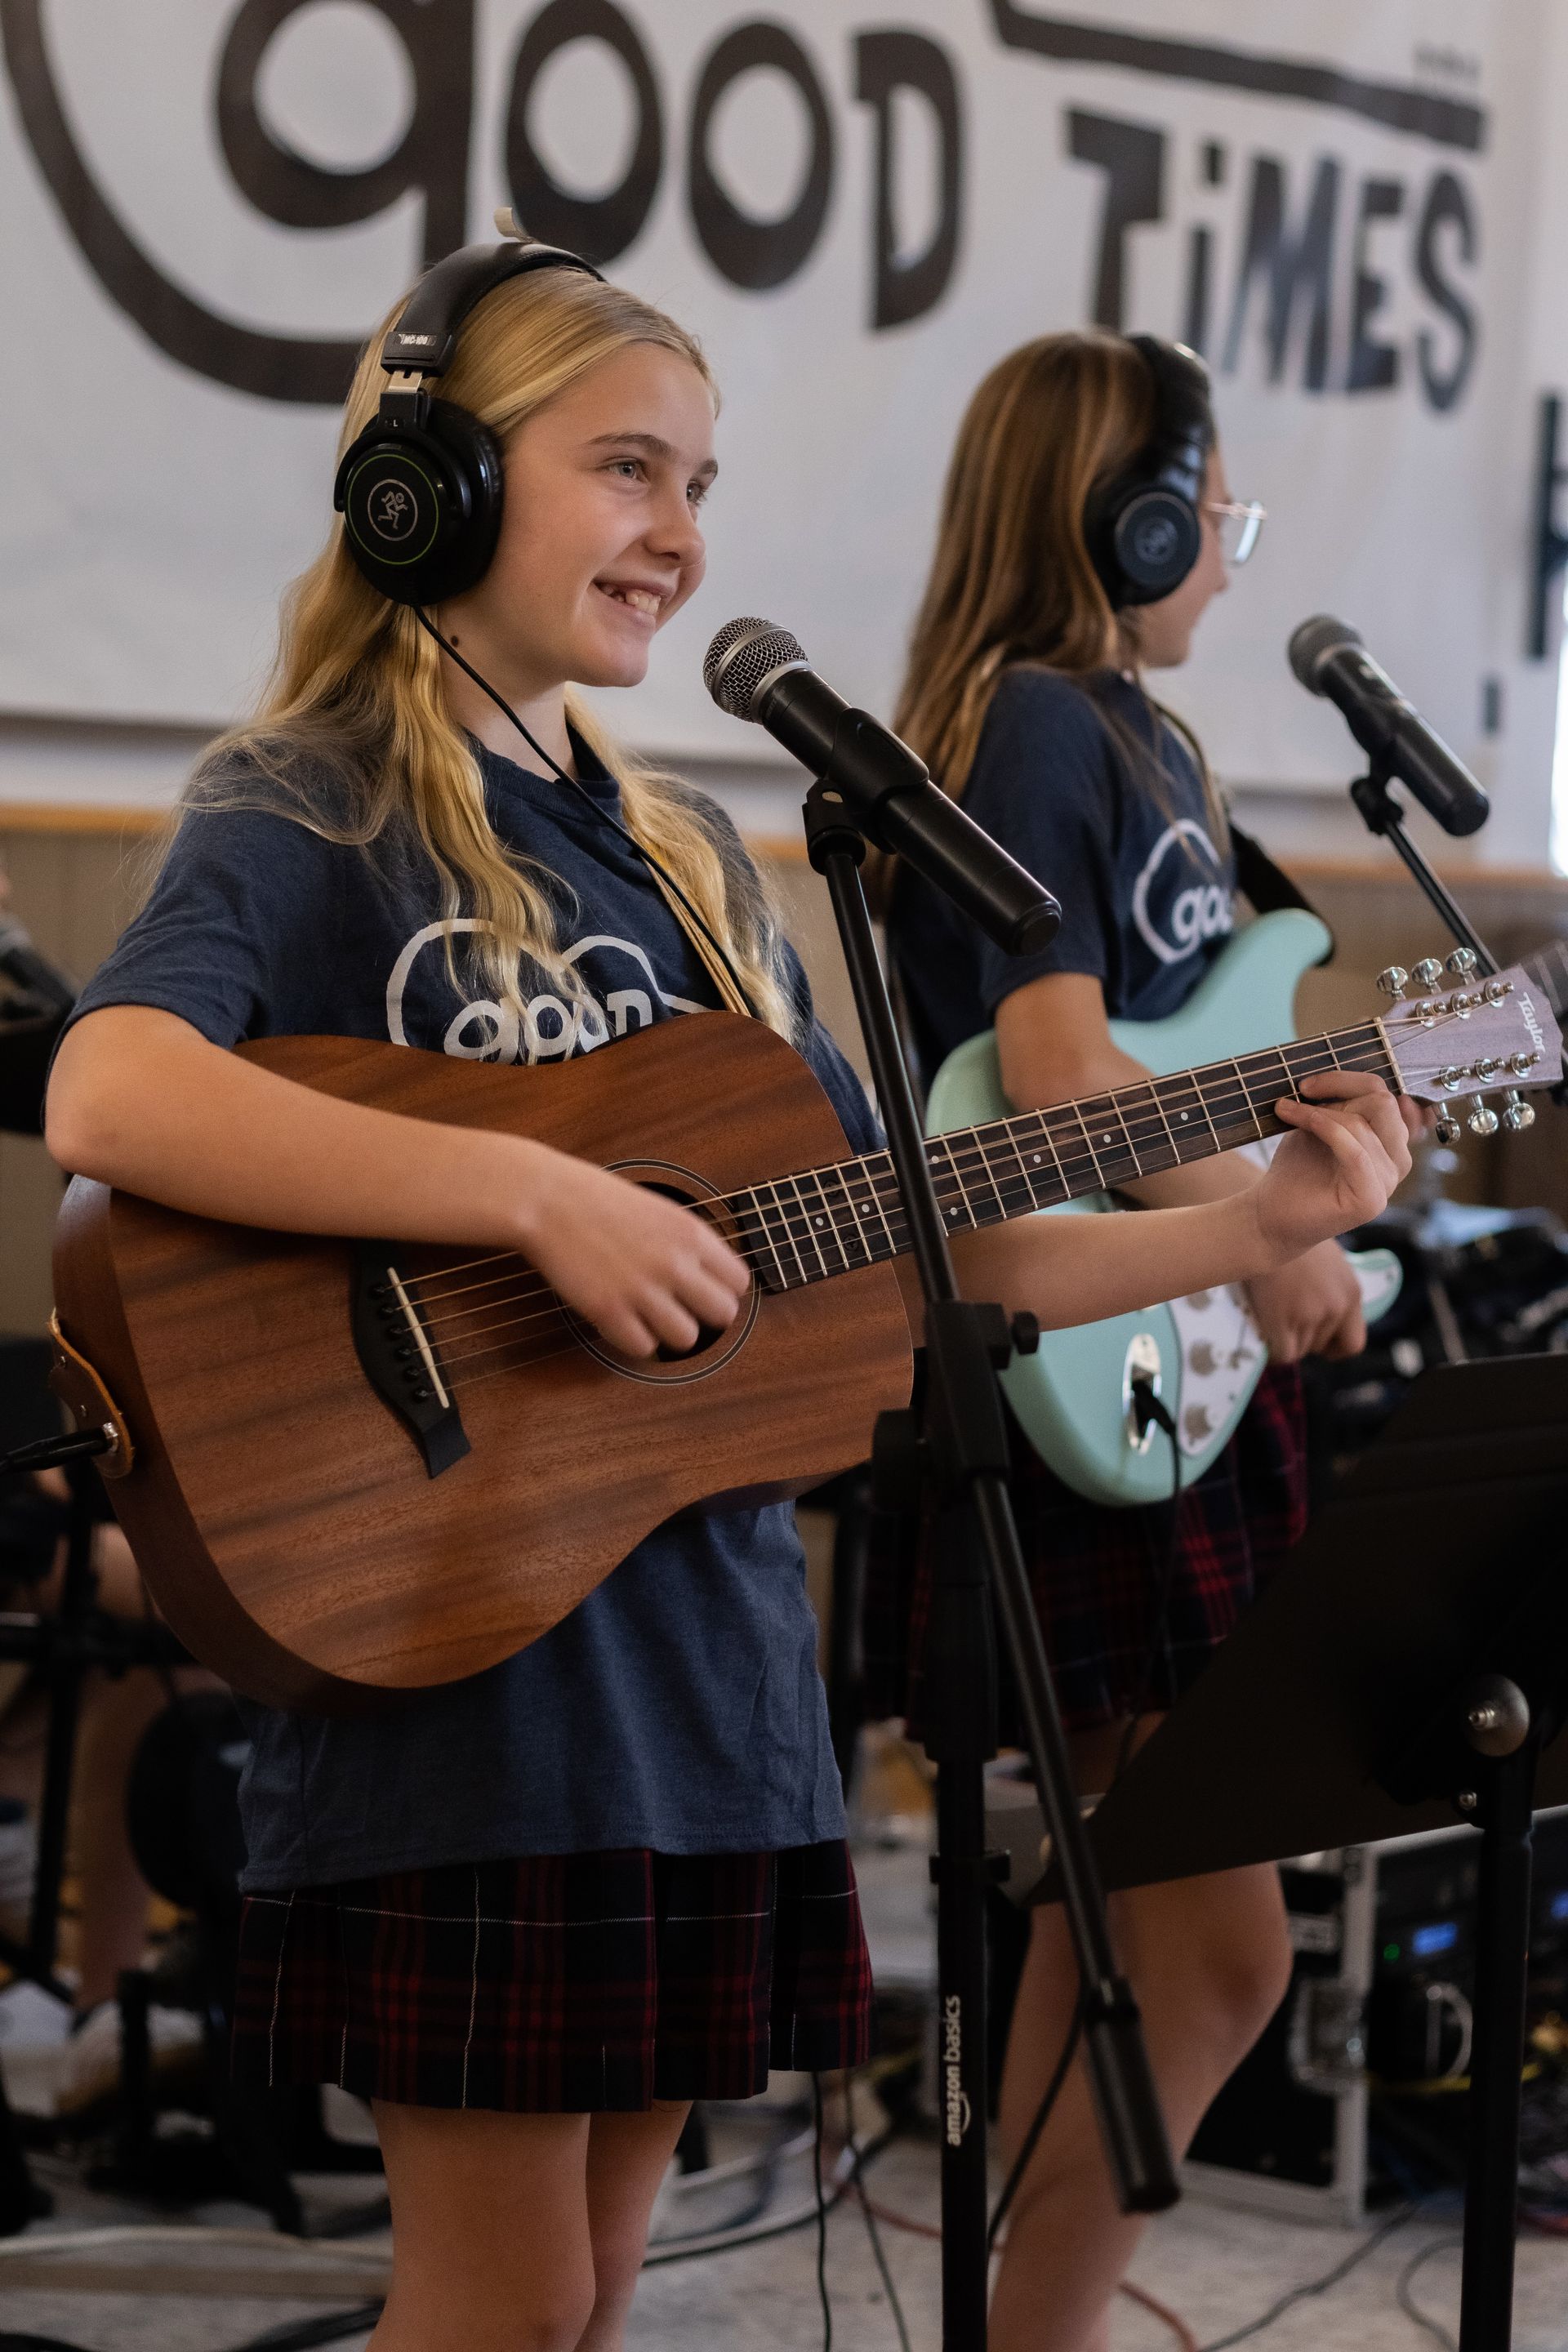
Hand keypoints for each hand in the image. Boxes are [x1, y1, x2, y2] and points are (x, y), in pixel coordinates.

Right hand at [515, 1144, 750, 1357]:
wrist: (547, 1199)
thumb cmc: (595, 1197)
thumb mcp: (658, 1207)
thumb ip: (686, 1240)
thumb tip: (710, 1272)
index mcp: (690, 1233)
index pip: (738, 1281)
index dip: (722, 1289)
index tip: (702, 1290)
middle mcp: (674, 1263)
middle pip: (722, 1314)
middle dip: (703, 1315)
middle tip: (680, 1308)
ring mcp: (642, 1289)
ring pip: (687, 1339)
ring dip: (669, 1332)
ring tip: (650, 1317)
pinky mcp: (608, 1311)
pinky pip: (643, 1348)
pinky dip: (635, 1340)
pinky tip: (623, 1321)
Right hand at [1245, 1239, 1365, 1362]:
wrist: (1268, 1224)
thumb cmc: (1293, 1236)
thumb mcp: (1328, 1262)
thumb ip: (1332, 1290)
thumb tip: (1320, 1315)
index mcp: (1352, 1293)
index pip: (1354, 1343)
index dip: (1334, 1347)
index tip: (1317, 1339)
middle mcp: (1337, 1307)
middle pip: (1320, 1346)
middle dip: (1304, 1338)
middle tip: (1286, 1319)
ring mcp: (1311, 1315)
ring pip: (1300, 1351)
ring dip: (1286, 1340)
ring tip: (1272, 1318)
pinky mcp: (1284, 1319)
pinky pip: (1283, 1353)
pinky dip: (1273, 1349)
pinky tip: (1263, 1332)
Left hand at [1249, 1072, 1419, 1267]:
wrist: (1271, 1214)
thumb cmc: (1296, 1169)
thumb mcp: (1321, 1126)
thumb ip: (1345, 1105)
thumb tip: (1359, 1081)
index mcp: (1391, 1142)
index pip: (1387, 1095)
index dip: (1349, 1080)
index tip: (1309, 1084)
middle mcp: (1397, 1162)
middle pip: (1384, 1104)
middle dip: (1339, 1091)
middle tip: (1302, 1094)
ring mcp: (1388, 1183)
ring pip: (1364, 1124)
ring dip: (1319, 1112)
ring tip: (1288, 1112)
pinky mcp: (1372, 1199)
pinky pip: (1355, 1150)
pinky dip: (1322, 1127)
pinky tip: (1295, 1121)